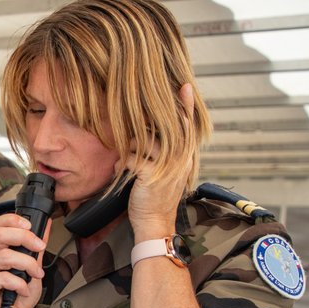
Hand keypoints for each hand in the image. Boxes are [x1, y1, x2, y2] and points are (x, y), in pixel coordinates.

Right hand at [0, 213, 47, 307]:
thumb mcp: (33, 268)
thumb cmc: (18, 297)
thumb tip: (45, 226)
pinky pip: (2, 277)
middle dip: (25, 238)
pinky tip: (23, 291)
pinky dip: (19, 284)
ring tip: (36, 275)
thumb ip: (36, 248)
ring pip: (4, 256)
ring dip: (27, 264)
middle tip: (40, 248)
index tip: (30, 226)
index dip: (12, 220)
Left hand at [128, 83, 195, 239]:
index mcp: (185, 155)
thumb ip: (166, 151)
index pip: (187, 125)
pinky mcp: (151, 174)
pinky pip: (131, 156)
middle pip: (165, 127)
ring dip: (129, 149)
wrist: (155, 222)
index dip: (185, 105)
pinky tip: (121, 171)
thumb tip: (150, 131)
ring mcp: (167, 166)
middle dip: (145, 123)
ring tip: (126, 162)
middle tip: (132, 128)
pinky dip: (122, 163)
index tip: (184, 86)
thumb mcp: (166, 171)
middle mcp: (180, 158)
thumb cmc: (155, 196)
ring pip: (143, 141)